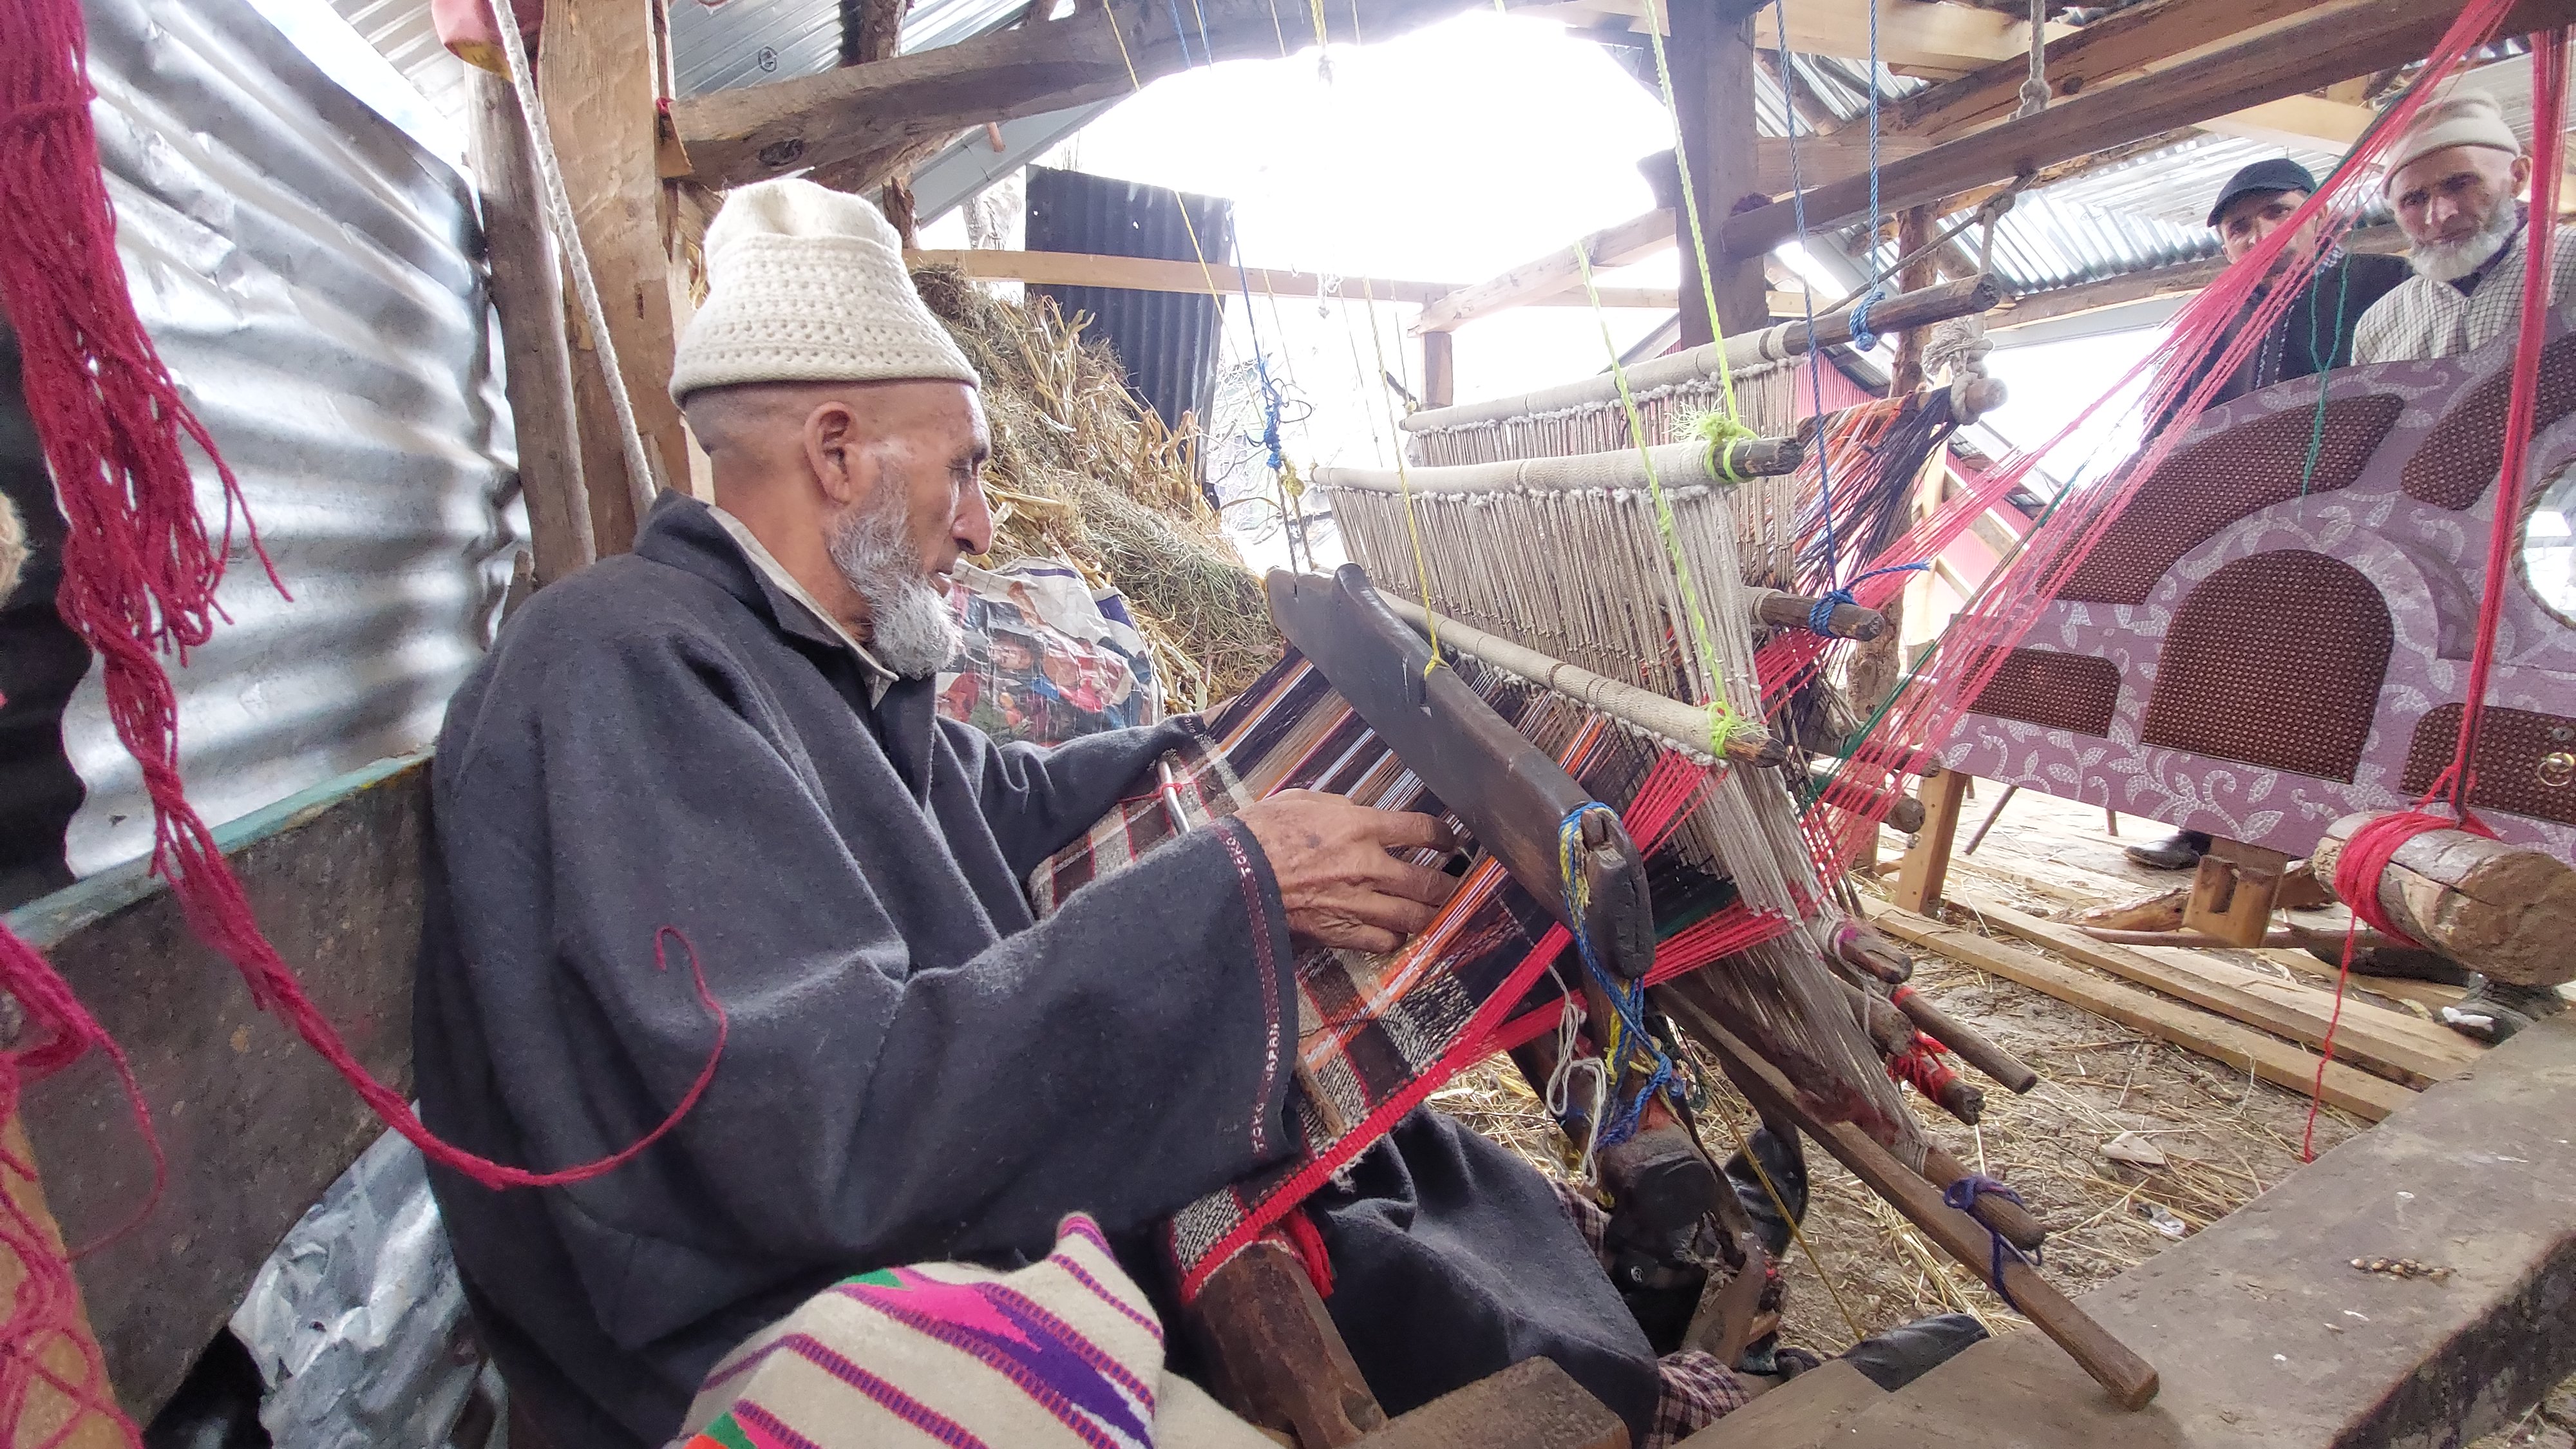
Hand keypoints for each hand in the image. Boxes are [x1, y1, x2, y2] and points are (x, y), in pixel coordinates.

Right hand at [1235, 789, 1461, 953]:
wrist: (1233, 875)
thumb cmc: (1260, 834)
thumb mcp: (1302, 801)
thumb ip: (1339, 808)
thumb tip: (1357, 813)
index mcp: (1360, 827)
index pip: (1422, 830)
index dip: (1443, 836)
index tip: (1448, 841)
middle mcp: (1367, 866)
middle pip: (1430, 881)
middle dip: (1447, 883)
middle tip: (1451, 881)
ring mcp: (1357, 903)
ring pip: (1416, 916)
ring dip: (1429, 913)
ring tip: (1432, 908)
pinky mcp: (1342, 932)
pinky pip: (1386, 941)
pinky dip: (1396, 936)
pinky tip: (1394, 929)